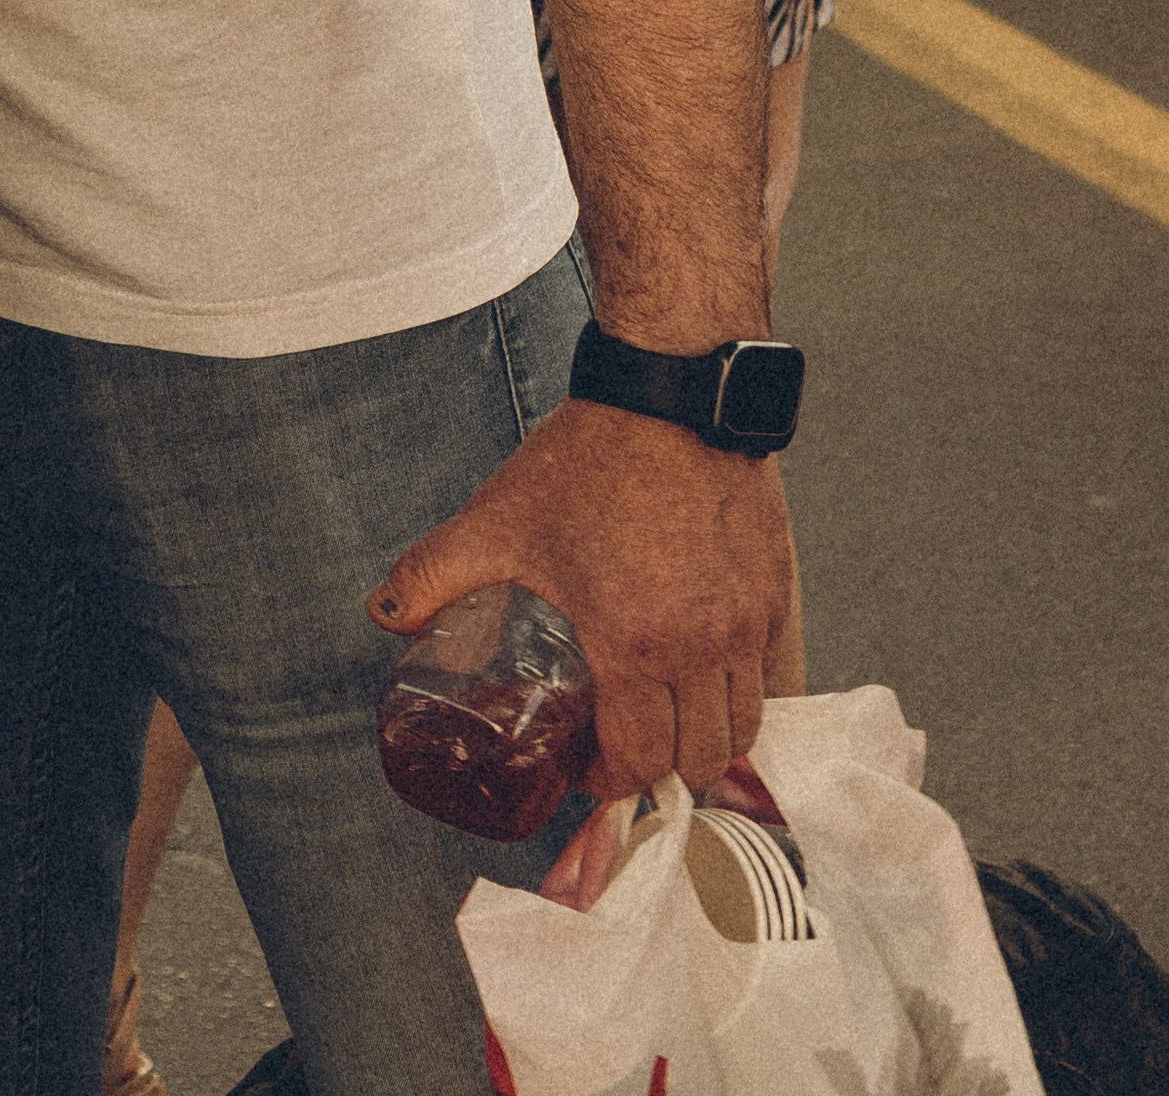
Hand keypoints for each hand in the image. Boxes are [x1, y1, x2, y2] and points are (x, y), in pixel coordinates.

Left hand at [368, 399, 796, 795]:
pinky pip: (782, 676)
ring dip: (708, 740)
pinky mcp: (778, 591)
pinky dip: (753, 698)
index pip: (638, 761)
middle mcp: (704, 645)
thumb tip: (386, 615)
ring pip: (747, 726)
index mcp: (635, 644)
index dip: (606, 780)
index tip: (583, 764)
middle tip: (622, 748)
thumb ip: (435, 572)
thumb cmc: (595, 452)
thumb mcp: (500, 517)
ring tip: (669, 722)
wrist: (672, 387)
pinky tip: (718, 685)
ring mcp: (750, 620)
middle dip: (657, 769)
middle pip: (700, 759)